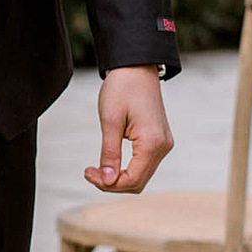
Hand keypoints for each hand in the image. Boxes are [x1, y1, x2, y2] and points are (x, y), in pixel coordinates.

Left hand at [85, 66, 172, 194]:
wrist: (137, 67)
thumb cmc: (122, 89)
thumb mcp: (110, 121)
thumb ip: (109, 153)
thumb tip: (107, 181)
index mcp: (153, 143)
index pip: (133, 180)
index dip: (108, 183)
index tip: (87, 172)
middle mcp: (163, 147)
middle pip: (138, 182)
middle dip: (112, 183)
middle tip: (89, 172)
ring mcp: (163, 144)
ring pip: (142, 175)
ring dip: (119, 177)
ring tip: (97, 168)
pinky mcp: (159, 140)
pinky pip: (144, 164)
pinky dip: (128, 168)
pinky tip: (110, 161)